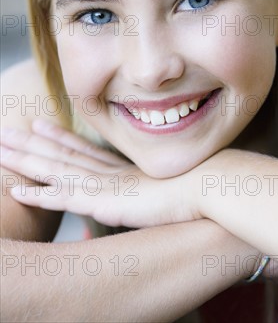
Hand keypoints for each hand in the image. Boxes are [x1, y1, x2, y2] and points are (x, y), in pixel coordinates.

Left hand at [0, 120, 198, 228]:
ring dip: (26, 161)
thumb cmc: (197, 185)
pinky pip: (64, 198)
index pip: (84, 149)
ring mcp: (104, 185)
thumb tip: (155, 195)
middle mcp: (108, 172)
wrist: (208, 184)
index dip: (59, 138)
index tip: (40, 125)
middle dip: (31, 144)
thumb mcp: (171, 188)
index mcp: (122, 168)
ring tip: (1, 149)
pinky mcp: (105, 202)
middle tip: (6, 132)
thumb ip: (156, 190)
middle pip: (62, 154)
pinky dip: (39, 195)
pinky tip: (17, 190)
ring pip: (55, 169)